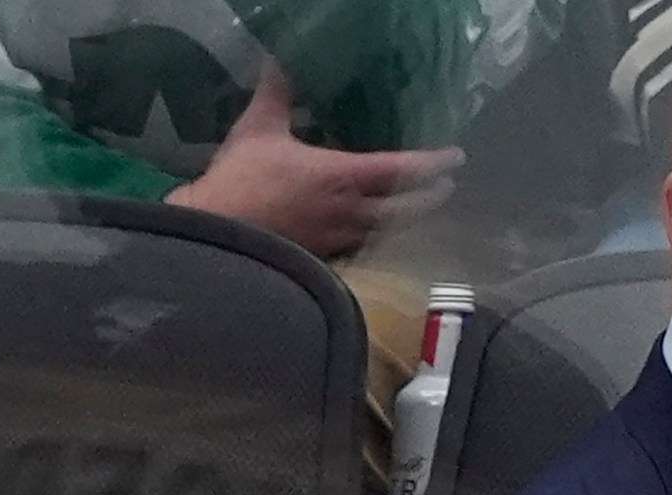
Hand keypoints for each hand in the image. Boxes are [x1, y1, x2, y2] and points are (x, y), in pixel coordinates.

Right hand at [168, 62, 462, 258]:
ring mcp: (339, 240)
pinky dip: (375, 241)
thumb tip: (282, 58)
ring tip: (415, 211)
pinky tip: (374, 238)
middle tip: (445, 187)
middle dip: (429, 197)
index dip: (432, 163)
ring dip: (406, 220)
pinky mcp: (323, 259)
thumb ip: (277, 93)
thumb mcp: (259, 128)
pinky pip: (361, 250)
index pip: (402, 170)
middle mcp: (351, 211)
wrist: (217, 237)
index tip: (454, 158)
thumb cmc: (241, 181)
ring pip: (386, 232)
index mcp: (343, 176)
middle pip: (406, 208)